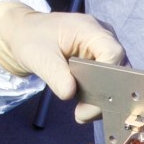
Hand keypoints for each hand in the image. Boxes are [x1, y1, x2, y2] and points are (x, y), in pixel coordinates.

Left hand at [0, 0, 125, 121]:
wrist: (24, 36)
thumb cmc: (30, 40)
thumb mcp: (39, 58)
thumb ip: (56, 75)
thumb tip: (70, 94)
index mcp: (89, 29)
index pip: (113, 53)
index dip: (108, 78)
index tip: (91, 101)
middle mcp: (102, 38)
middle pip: (119, 68)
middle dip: (105, 94)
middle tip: (83, 114)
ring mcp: (102, 50)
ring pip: (116, 78)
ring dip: (101, 99)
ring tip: (81, 113)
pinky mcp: (99, 62)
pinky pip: (107, 81)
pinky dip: (97, 97)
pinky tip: (83, 109)